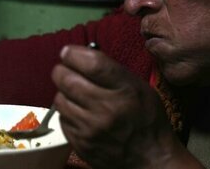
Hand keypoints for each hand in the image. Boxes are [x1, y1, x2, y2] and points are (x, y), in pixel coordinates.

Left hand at [52, 45, 187, 168]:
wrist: (150, 159)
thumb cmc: (147, 118)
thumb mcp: (140, 87)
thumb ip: (113, 71)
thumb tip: (83, 55)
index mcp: (125, 90)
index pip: (91, 64)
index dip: (74, 54)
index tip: (68, 52)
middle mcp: (106, 109)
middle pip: (67, 80)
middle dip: (62, 70)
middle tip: (64, 69)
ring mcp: (91, 129)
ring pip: (60, 99)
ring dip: (63, 92)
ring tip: (73, 92)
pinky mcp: (80, 143)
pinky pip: (62, 119)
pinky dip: (67, 112)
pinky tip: (79, 112)